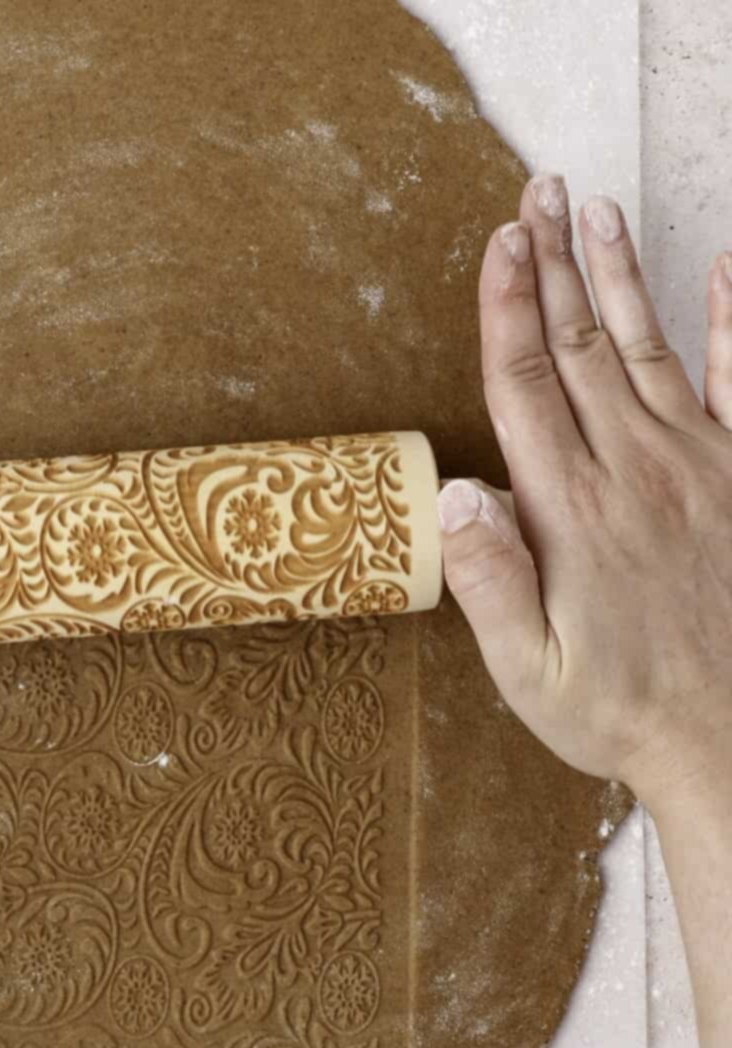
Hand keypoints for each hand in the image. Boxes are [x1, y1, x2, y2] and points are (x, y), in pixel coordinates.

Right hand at [439, 176, 731, 820]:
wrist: (731, 738)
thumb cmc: (618, 711)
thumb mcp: (529, 669)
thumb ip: (490, 580)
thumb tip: (456, 490)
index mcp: (574, 511)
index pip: (526, 385)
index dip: (508, 309)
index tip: (500, 244)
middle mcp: (636, 470)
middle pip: (580, 348)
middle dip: (554, 266)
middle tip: (538, 196)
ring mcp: (698, 467)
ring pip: (646, 349)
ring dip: (617, 278)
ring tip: (595, 212)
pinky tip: (721, 270)